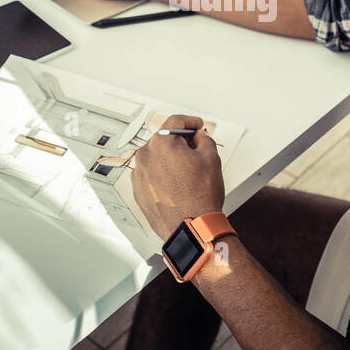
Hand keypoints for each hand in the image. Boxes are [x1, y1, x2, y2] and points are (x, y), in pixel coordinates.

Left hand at [129, 114, 223, 240]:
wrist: (191, 227)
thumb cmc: (199, 198)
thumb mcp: (211, 158)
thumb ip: (203, 139)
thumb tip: (199, 137)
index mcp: (161, 144)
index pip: (175, 121)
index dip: (190, 121)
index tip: (196, 126)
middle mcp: (145, 157)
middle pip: (163, 139)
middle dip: (180, 142)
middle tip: (196, 151)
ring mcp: (139, 175)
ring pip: (156, 158)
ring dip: (170, 160)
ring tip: (187, 174)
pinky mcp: (138, 191)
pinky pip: (151, 174)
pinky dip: (162, 175)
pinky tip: (177, 185)